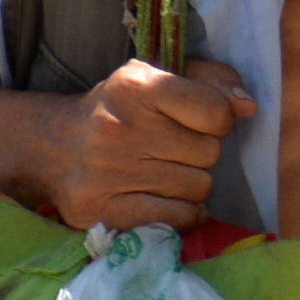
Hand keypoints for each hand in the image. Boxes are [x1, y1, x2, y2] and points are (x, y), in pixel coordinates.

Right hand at [29, 58, 250, 232]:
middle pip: (209, 153)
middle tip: (169, 149)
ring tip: (160, 171)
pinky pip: (176, 219)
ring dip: (189, 184)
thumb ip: (211, 83)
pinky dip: (181, 214)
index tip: (198, 121)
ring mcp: (107, 171)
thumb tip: (248, 106)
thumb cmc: (119, 111)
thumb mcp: (157, 81)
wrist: (50, 145)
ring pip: (198, 188)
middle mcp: (119, 127)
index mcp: (135, 86)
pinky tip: (165, 199)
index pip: (215, 112)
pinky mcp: (101, 209)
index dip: (217, 120)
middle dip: (198, 153)